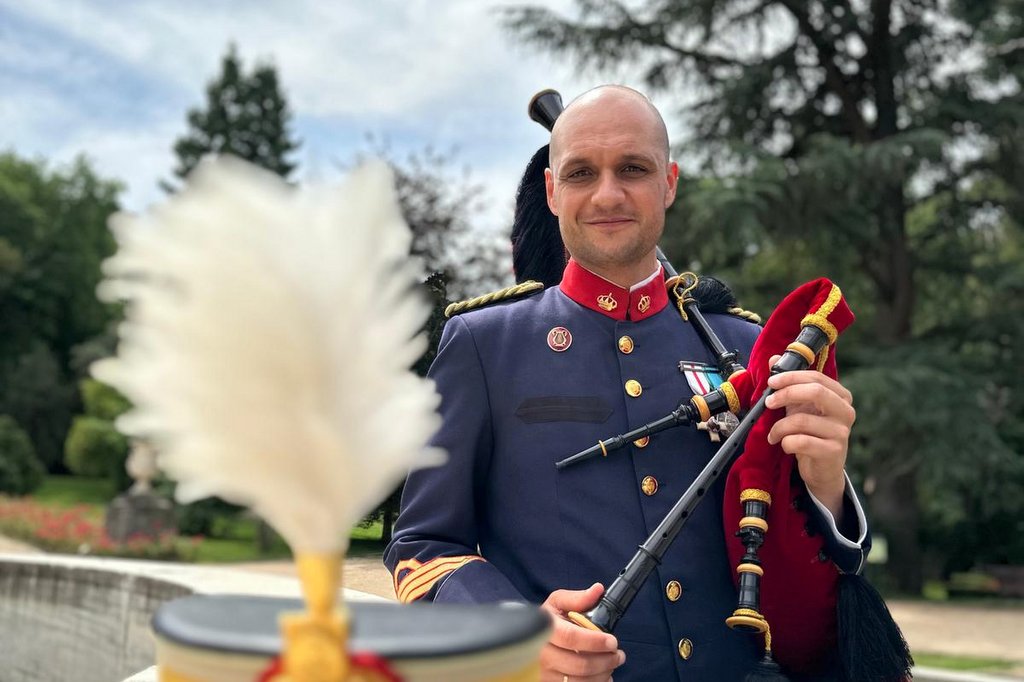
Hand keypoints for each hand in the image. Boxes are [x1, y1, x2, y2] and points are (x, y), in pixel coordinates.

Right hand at [539, 583, 624, 681]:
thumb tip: (597, 590)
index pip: (571, 638)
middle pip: (579, 665)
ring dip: (603, 674)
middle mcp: (542, 655)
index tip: (612, 641)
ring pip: (580, 681)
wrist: (527, 641)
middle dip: (606, 661)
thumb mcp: (557, 603)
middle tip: (618, 655)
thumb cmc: (546, 621)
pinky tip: (602, 675)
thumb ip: (577, 598)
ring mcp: (544, 674)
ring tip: (612, 664)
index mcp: (544, 630)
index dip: (595, 641)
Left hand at [764, 354, 855, 518]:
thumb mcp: (800, 406)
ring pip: (801, 420)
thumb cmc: (811, 434)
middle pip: (815, 392)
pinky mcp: (833, 451)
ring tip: (773, 434)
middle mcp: (845, 412)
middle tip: (768, 402)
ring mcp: (841, 432)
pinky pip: (800, 442)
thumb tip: (773, 359)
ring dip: (779, 427)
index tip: (771, 382)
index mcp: (840, 396)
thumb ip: (789, 384)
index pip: (816, 378)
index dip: (791, 377)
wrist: (822, 469)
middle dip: (786, 394)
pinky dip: (785, 442)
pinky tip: (784, 445)